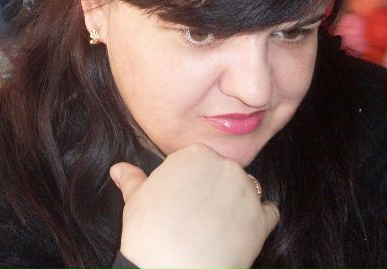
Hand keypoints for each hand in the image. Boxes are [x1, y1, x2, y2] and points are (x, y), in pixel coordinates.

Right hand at [110, 143, 279, 268]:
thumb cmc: (150, 233)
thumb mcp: (136, 200)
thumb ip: (132, 179)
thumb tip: (118, 169)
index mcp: (195, 154)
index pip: (198, 159)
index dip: (189, 179)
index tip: (182, 196)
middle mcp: (225, 166)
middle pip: (223, 172)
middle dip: (213, 189)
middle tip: (196, 214)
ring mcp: (246, 192)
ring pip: (246, 189)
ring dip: (236, 203)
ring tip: (216, 226)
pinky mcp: (261, 219)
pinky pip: (268, 212)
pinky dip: (259, 220)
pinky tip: (242, 232)